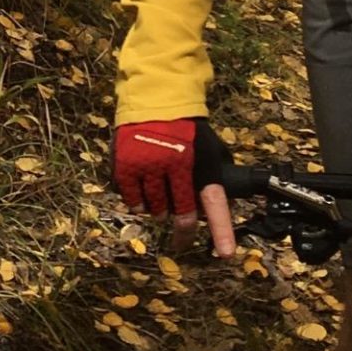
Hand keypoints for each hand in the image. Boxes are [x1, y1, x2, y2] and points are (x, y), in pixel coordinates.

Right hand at [112, 117, 235, 255]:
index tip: (226, 253)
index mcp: (199, 163)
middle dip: (182, 229)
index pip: (214, 202)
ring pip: (155, 211)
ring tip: (160, 189)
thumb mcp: (209, 147)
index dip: (220, 230)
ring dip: (159, 209)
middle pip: (180, 214)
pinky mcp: (125, 167)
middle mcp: (174, 166)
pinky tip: (143, 185)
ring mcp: (147, 167)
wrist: (154, 97)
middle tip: (181, 235)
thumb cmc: (185, 128)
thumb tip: (218, 208)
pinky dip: (138, 201)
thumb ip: (214, 176)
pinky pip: (133, 202)